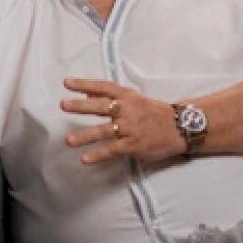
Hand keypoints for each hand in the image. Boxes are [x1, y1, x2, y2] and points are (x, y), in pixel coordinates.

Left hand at [60, 78, 185, 163]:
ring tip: (68, 140)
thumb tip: (87, 93)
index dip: (85, 84)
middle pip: (101, 106)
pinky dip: (99, 155)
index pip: (104, 87)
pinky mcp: (134, 145)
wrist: (178, 127)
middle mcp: (128, 110)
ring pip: (104, 131)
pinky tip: (85, 159)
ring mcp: (131, 128)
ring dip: (85, 135)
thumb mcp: (134, 99)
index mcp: (127, 97)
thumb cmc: (154, 113)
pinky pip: (113, 150)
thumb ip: (111, 97)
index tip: (67, 83)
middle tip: (64, 105)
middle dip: (81, 106)